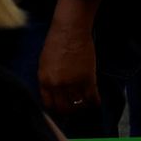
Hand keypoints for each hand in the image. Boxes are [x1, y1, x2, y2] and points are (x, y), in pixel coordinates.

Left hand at [38, 0, 103, 118]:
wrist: (70, 30)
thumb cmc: (56, 42)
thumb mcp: (45, 64)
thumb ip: (49, 80)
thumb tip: (55, 93)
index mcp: (44, 81)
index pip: (49, 104)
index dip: (57, 108)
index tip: (62, 107)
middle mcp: (57, 85)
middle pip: (64, 107)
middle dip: (70, 110)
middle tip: (75, 107)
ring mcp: (73, 83)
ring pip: (79, 104)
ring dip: (83, 105)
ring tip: (85, 103)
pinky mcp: (88, 78)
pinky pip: (92, 97)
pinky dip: (95, 102)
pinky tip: (96, 101)